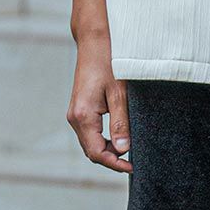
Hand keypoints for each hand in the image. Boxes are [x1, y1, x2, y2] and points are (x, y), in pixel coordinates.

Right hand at [67, 31, 131, 173]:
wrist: (95, 42)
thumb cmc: (109, 63)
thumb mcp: (120, 93)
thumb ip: (121, 123)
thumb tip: (124, 149)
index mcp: (83, 116)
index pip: (97, 153)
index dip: (115, 164)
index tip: (133, 167)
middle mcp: (74, 118)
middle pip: (92, 151)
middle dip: (112, 159)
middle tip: (135, 160)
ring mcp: (75, 114)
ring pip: (91, 143)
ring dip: (109, 150)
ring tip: (130, 148)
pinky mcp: (79, 109)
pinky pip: (90, 133)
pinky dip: (104, 139)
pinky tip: (120, 136)